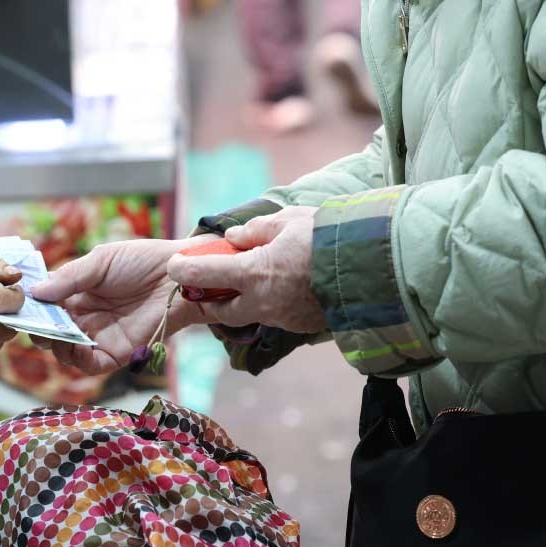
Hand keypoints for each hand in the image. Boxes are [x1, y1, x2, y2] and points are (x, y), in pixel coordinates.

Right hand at [30, 238, 211, 373]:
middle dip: (38, 328)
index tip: (18, 304)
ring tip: (50, 334)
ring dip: (54, 344)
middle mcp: (84, 316)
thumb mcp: (101, 260)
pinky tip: (72, 346)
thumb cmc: (143, 260)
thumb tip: (36, 292)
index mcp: (77, 292)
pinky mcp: (117, 352)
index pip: (45, 304)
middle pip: (51, 329)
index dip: (31, 306)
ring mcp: (99, 335)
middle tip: (31, 323)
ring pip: (65, 350)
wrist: (179, 276)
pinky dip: (76, 359)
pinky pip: (89, 364)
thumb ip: (69, 278)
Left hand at [166, 206, 326, 332]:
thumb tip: (233, 238)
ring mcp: (284, 318)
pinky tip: (285, 289)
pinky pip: (279, 316)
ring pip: (253, 314)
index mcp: (255, 273)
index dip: (186, 270)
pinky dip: (274, 304)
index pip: (208, 274)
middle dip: (212, 301)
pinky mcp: (303, 325)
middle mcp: (264, 302)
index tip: (171, 267)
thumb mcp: (289, 221)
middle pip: (224, 311)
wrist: (374, 267)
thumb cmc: (330, 237)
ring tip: (251, 283)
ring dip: (246, 302)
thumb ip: (256, 230)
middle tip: (207, 289)